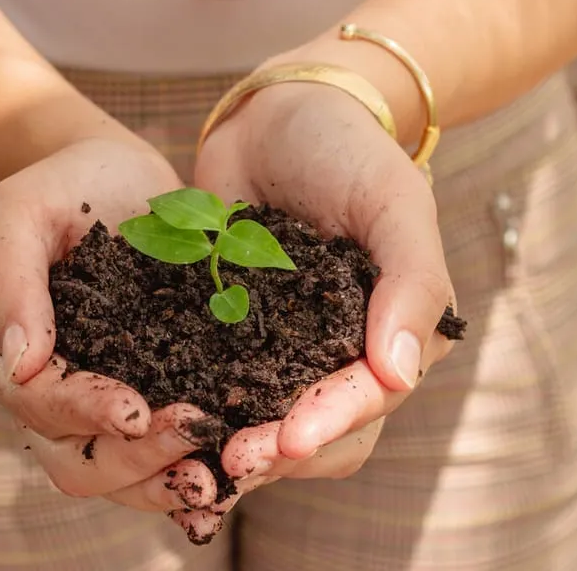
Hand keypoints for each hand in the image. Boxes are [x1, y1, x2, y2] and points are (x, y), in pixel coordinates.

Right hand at [0, 138, 219, 513]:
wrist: (118, 178)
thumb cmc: (65, 185)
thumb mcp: (23, 210)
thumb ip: (9, 281)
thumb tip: (21, 365)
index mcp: (5, 354)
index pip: (40, 403)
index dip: (87, 413)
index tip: (139, 412)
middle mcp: (47, 394)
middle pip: (78, 461)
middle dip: (135, 460)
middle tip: (195, 435)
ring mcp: (98, 404)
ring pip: (119, 476)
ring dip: (165, 483)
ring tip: (217, 478)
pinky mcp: (149, 396)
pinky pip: (161, 455)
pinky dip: (191, 471)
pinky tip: (231, 473)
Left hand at [192, 81, 455, 506]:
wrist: (281, 113)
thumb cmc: (350, 151)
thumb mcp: (395, 203)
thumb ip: (412, 282)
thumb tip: (399, 374)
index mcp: (391, 333)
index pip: (368, 399)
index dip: (329, 425)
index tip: (283, 443)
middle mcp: (339, 353)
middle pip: (319, 431)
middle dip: (277, 452)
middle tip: (227, 464)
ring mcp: (284, 347)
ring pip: (267, 421)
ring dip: (235, 443)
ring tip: (191, 455)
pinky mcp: (231, 334)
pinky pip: (218, 382)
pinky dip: (199, 407)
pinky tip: (164, 419)